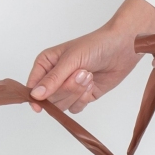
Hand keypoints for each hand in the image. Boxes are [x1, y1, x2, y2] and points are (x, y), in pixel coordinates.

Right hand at [27, 0, 154, 113]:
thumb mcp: (70, 60)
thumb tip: (35, 95)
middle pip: (49, 99)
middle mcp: (55, 77)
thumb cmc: (95, 46)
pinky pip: (75, 108)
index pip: (33, 86)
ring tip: (88, 76)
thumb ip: (53, 80)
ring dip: (76, 94)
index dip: (36, 96)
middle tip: (80, 73)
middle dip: (66, 89)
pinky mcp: (82, 96)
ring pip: (62, 105)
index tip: (39, 105)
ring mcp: (68, 88)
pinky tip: (92, 85)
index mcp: (46, 64)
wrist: (121, 49)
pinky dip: (83, 100)